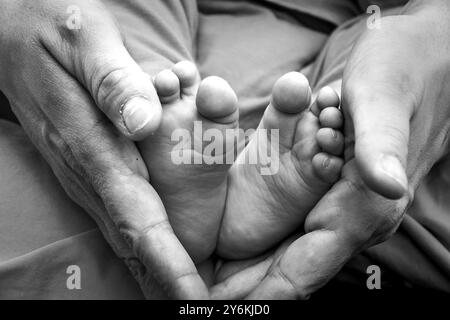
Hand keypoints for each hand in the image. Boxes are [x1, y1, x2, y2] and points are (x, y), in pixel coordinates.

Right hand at [0, 0, 206, 298]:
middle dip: (165, 283)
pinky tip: (162, 266)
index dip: (165, 261)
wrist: (14, 31)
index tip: (190, 299)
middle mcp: (87, 171)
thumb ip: (113, 79)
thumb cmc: (55, 28)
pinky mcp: (89, 170)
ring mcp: (85, 174)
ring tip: (187, 303)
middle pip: (133, 240)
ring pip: (126, 236)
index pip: (135, 215)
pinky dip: (144, 248)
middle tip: (199, 315)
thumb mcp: (86, 37)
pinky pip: (121, 217)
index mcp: (91, 143)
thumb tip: (142, 122)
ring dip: (157, 273)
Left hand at [211, 0, 449, 298]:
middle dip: (245, 291)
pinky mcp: (334, 191)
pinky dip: (259, 243)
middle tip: (194, 305)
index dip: (261, 296)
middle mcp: (355, 215)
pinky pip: (294, 227)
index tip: (216, 312)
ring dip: (248, 273)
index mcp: (365, 204)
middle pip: (290, 270)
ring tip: (204, 292)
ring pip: (289, 252)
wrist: (419, 61)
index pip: (304, 268)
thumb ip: (381, 141)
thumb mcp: (382, 95)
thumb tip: (386, 185)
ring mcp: (344, 206)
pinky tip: (230, 256)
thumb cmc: (401, 71)